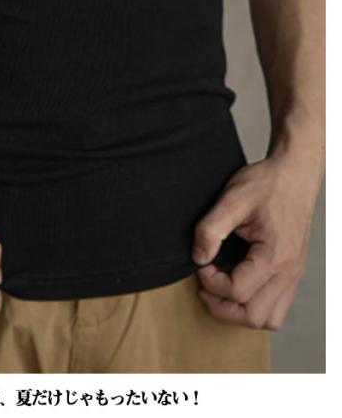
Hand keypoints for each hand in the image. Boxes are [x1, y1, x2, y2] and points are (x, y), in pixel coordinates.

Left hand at [191, 148, 321, 330]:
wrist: (294, 174)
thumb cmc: (269, 184)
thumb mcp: (233, 198)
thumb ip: (211, 228)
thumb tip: (199, 256)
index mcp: (275, 255)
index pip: (238, 292)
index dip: (211, 283)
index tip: (202, 264)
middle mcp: (288, 271)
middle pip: (254, 316)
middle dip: (223, 307)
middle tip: (205, 286)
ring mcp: (293, 274)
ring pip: (269, 318)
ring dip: (241, 311)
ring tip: (221, 290)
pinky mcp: (292, 272)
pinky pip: (277, 306)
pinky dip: (255, 304)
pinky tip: (239, 284)